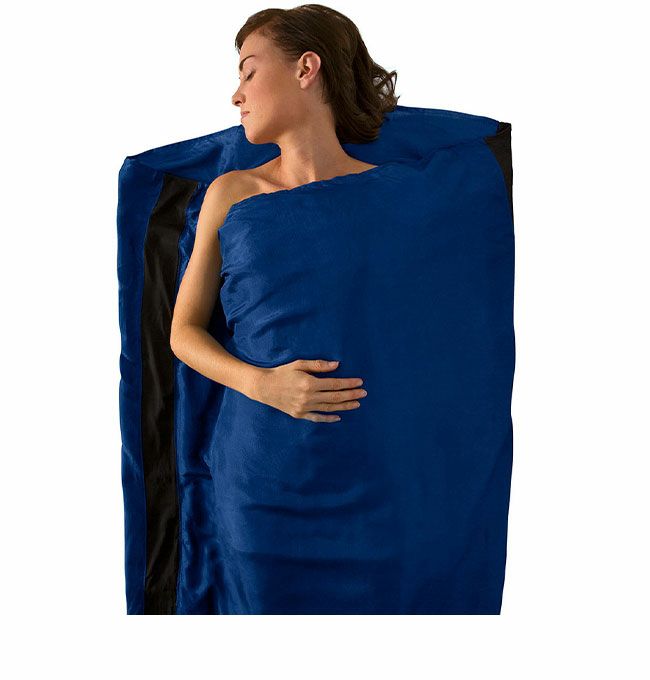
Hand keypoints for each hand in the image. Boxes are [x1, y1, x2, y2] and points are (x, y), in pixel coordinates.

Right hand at [249, 359, 366, 422]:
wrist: (264, 387)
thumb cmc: (282, 372)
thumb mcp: (299, 364)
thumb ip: (318, 365)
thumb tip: (337, 365)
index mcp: (309, 383)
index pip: (334, 384)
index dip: (348, 383)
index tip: (360, 382)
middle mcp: (308, 397)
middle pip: (335, 397)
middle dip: (351, 395)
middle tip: (364, 393)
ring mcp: (304, 408)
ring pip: (329, 408)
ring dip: (344, 406)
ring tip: (356, 404)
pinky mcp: (299, 414)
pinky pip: (317, 418)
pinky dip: (329, 418)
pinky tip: (338, 417)